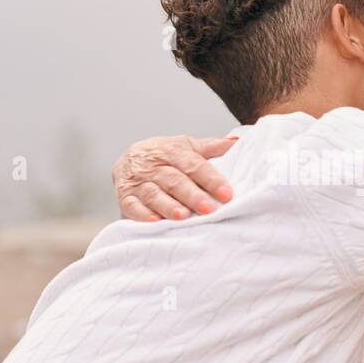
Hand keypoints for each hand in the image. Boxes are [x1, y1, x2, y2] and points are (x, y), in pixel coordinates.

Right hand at [112, 135, 236, 221]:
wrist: (129, 159)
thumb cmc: (165, 156)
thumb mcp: (186, 147)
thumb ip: (211, 147)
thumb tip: (238, 140)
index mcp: (171, 151)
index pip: (193, 164)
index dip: (210, 179)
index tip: (226, 194)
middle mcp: (153, 165)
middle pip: (174, 180)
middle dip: (192, 195)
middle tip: (208, 209)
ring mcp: (137, 181)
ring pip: (153, 193)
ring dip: (168, 206)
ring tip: (183, 216)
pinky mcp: (125, 197)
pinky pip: (132, 206)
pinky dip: (142, 214)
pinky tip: (155, 221)